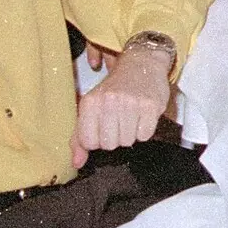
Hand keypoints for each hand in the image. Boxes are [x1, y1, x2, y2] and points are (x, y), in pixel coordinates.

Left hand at [69, 39, 172, 167]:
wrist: (141, 64)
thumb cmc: (115, 88)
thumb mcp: (92, 107)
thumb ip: (80, 137)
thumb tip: (77, 162)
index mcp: (90, 102)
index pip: (89, 142)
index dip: (98, 140)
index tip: (103, 128)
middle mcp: (109, 101)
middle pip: (109, 144)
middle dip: (115, 137)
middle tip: (119, 121)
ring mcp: (131, 103)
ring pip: (128, 141)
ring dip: (131, 134)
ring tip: (131, 117)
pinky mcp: (150, 106)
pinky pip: (145, 135)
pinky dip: (145, 130)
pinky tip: (142, 116)